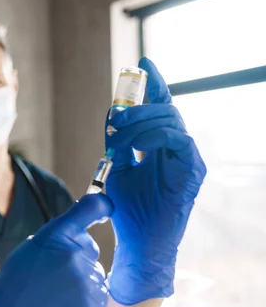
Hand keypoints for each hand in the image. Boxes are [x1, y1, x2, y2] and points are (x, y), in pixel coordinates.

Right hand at [0, 194, 112, 306]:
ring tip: (55, 295)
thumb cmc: (15, 284)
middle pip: (90, 249)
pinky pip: (97, 296)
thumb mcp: (30, 248)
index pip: (90, 208)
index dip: (101, 206)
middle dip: (78, 257)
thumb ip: (57, 234)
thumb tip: (83, 225)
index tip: (106, 207)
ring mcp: (87, 283)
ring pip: (94, 274)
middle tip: (53, 274)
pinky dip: (84, 301)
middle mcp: (76, 256)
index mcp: (57, 236)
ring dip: (81, 281)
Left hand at [105, 57, 206, 304]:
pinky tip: (136, 146)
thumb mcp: (118, 168)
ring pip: (170, 120)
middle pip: (164, 109)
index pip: (161, 108)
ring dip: (140, 123)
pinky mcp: (192, 170)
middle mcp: (177, 148)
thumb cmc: (130, 209)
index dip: (154, 84)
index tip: (142, 64)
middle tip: (115, 118)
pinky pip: (178, 139)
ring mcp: (187, 158)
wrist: (139, 242)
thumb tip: (114, 115)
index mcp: (160, 145)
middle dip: (137, 107)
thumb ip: (120, 143)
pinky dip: (154, 136)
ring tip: (118, 139)